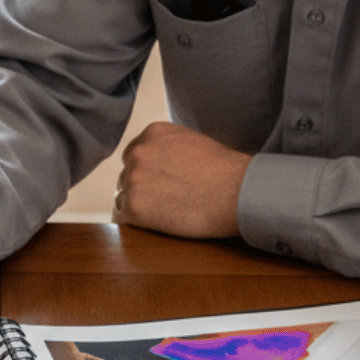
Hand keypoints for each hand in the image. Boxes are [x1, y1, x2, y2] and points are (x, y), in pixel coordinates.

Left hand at [113, 121, 250, 237]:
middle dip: (141, 189)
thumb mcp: (191, 142)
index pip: (133, 156)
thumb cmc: (224, 171)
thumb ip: (166, 147)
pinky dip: (136, 225)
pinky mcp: (134, 208)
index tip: (161, 185)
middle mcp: (137, 152)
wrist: (236, 193)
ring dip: (139, 207)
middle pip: (126, 176)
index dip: (147, 173)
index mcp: (151, 133)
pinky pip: (123, 219)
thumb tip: (155, 164)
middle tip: (165, 202)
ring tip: (166, 214)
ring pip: (123, 198)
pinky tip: (157, 226)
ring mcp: (133, 179)